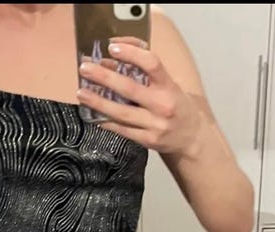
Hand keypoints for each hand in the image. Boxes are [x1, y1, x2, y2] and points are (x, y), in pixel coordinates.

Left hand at [76, 37, 201, 156]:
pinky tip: (92, 115)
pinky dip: (105, 122)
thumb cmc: (177, 107)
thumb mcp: (169, 86)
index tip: (112, 48)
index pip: (152, 64)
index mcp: (169, 86)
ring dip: (98, 102)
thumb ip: (146, 74)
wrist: (192, 138)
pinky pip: (122, 130)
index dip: (132, 54)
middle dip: (105, 77)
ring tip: (82, 93)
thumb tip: (112, 62)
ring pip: (121, 113)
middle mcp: (162, 105)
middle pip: (130, 89)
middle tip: (86, 69)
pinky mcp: (146, 140)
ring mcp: (154, 125)